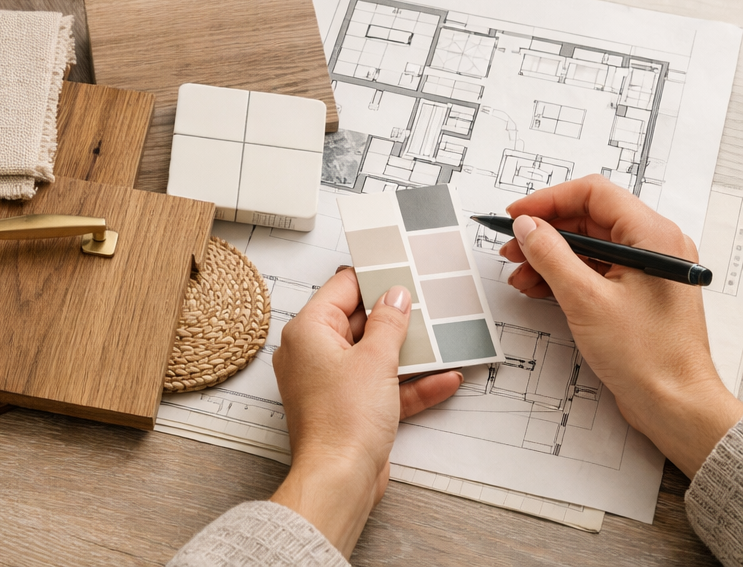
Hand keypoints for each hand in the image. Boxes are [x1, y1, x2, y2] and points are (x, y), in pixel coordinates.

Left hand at [270, 267, 460, 556]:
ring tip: (439, 336)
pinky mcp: (349, 408)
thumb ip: (390, 323)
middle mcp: (314, 353)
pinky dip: (409, 383)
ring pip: (374, 355)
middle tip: (424, 301)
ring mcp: (331, 382)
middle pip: (360, 321)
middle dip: (395, 316)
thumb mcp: (376, 359)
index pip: (342, 289)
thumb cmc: (342, 421)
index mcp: (308, 331)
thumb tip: (395, 297)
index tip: (399, 270)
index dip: (373, 278)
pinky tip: (443, 377)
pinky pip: (381, 386)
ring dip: (407, 351)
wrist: (340, 481)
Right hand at [504, 174, 742, 477]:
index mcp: (653, 236)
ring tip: (521, 272)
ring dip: (549, 255)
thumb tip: (527, 226)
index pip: (593, 194)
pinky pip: (594, 268)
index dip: (549, 199)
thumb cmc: (650, 359)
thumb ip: (550, 255)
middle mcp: (654, 246)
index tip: (518, 215)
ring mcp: (646, 269)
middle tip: (513, 245)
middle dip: (545, 231)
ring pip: (587, 245)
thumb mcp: (586, 299)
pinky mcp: (636, 291)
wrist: (676, 407)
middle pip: (587, 218)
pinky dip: (564, 274)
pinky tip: (539, 287)